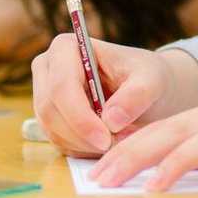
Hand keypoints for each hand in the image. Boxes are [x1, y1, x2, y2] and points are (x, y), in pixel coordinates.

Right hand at [32, 39, 197, 157]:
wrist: (145, 89)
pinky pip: (59, 143)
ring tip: (120, 138)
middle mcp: (47, 70)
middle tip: (118, 143)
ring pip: (53, 131)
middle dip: (83, 135)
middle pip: (50, 111)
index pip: (61, 86)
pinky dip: (84, 149)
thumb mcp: (152, 81)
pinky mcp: (50, 120)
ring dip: (86, 144)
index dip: (79, 116)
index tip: (105, 138)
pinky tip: (108, 141)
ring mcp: (44, 96)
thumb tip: (110, 120)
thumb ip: (136, 96)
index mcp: (65, 48)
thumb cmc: (146, 76)